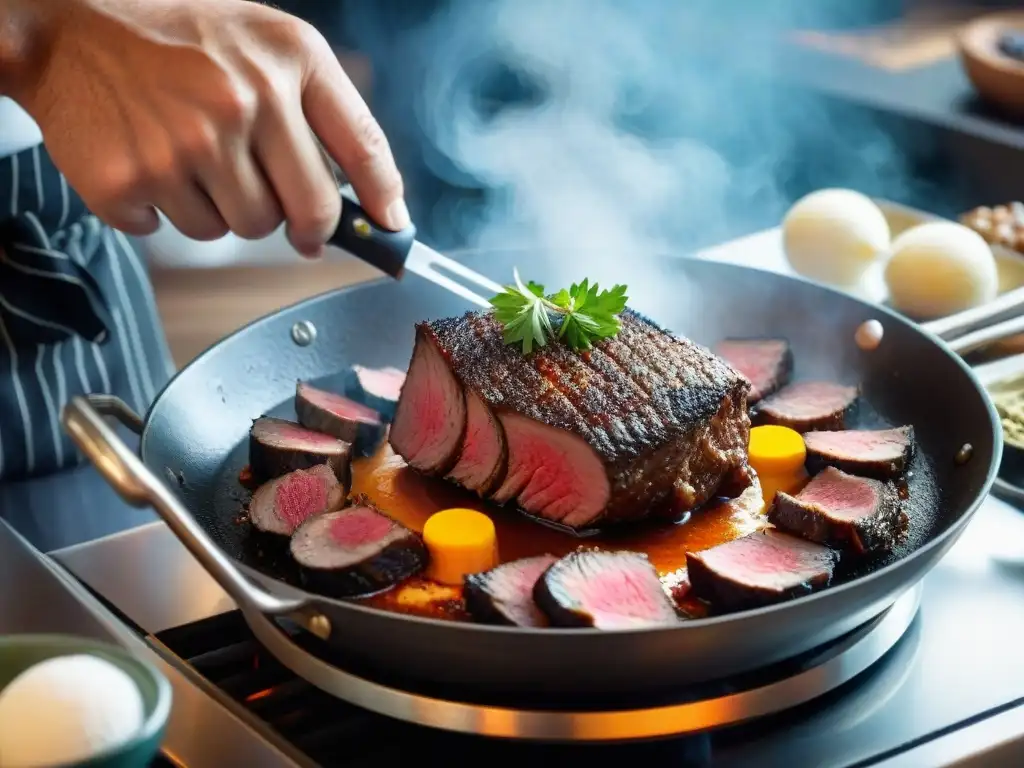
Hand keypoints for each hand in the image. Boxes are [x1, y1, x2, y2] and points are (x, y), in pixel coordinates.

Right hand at [10, 0, 408, 255]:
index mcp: (287, 58)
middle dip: (300, 223)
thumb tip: (377, 205)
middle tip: (280, 209)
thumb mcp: (265, 46)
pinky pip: (179, 232)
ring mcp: (185, 143)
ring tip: (196, 157)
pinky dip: (169, 209)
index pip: (364, 147)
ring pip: (243, 230)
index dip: (383, 201)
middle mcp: (243, 98)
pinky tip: (155, 163)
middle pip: (307, 213)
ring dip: (226, 209)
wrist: (68, 31)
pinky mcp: (132, 180)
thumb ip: (323, 114)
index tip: (391, 231)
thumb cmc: (179, 41)